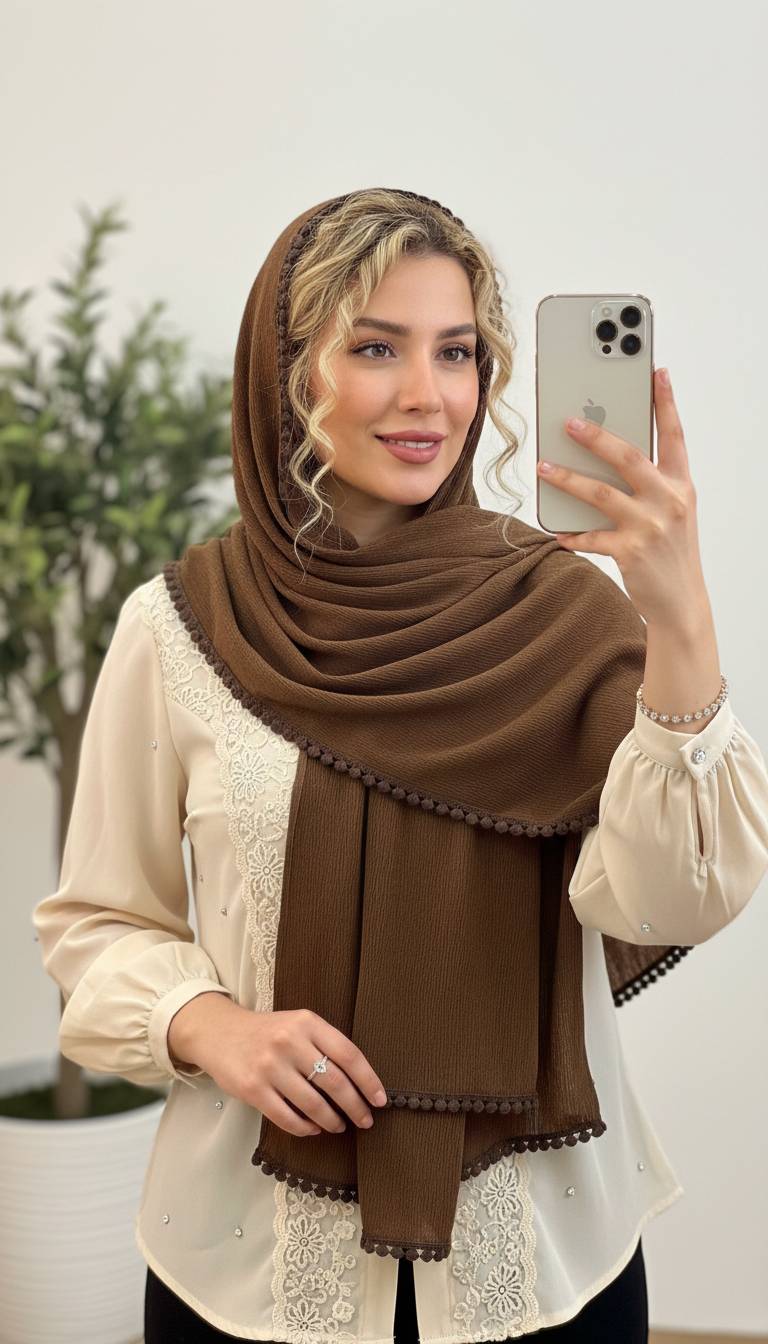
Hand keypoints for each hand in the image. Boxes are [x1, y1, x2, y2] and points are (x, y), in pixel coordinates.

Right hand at [169, 994, 387, 1136]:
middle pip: (335, 1082)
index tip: (380, 1099)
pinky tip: (313, 1128)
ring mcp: (269, 1066)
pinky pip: (287, 1117)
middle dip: (356, 1106)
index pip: (348, 1054)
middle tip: (366, 1120)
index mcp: (307, 1022)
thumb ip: (324, 1044)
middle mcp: (289, 1042)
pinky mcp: (252, 1088)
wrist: (220, 1032)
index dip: (369, 1080)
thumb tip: (360, 1082)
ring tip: (339, 1126)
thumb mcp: (297, 1025)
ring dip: (331, 1121)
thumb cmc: (268, 1032)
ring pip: (313, 1104)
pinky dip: (305, 1128)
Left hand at [537, 367, 708, 626]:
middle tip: (569, 422)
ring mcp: (650, 526)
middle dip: (596, 436)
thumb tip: (607, 454)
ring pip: (600, 493)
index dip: (666, 402)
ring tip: (543, 467)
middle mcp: (670, 501)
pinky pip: (591, 537)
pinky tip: (556, 531)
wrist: (682, 603)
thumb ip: (650, 483)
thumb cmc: (671, 551)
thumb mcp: (673, 511)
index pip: (675, 435)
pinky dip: (571, 534)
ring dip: (567, 478)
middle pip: (628, 457)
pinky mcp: (631, 552)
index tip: (656, 372)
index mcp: (681, 485)